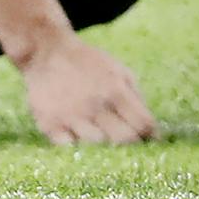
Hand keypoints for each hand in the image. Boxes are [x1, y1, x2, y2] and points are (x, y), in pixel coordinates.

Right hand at [18, 35, 158, 145]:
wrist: (45, 50)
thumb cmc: (87, 63)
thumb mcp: (117, 70)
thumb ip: (137, 99)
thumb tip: (153, 134)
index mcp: (114, 89)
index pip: (143, 125)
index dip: (150, 135)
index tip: (147, 138)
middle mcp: (94, 104)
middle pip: (125, 141)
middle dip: (131, 143)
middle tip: (126, 141)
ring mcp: (71, 116)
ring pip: (99, 148)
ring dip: (103, 145)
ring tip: (100, 136)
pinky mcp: (50, 124)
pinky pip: (70, 149)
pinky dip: (77, 146)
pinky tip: (77, 136)